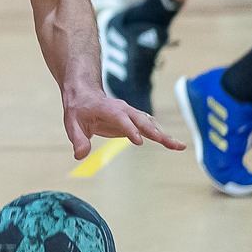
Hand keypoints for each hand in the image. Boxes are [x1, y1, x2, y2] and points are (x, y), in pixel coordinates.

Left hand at [62, 87, 185, 156]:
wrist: (85, 95)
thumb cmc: (78, 109)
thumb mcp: (71, 124)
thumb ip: (77, 140)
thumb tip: (80, 156)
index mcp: (108, 110)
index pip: (122, 119)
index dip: (130, 130)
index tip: (139, 141)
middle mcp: (123, 110)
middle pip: (142, 121)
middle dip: (157, 133)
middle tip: (170, 144)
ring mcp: (130, 115)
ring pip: (150, 124)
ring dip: (164, 135)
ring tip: (179, 147)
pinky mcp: (133, 122)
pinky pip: (149, 128)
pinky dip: (161, 135)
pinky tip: (173, 144)